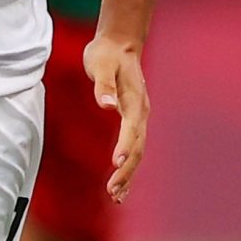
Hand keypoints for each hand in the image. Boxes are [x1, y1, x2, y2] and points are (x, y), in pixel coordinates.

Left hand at [83, 35, 148, 201]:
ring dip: (128, 174)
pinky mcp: (133, 120)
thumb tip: (107, 106)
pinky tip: (120, 184)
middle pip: (138, 148)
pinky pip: (134, 148)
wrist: (119, 44)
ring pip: (138, 152)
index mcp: (134, 102)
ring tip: (116, 196)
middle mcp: (140, 113)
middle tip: (112, 192)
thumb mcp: (100, 65)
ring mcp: (139, 118)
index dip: (125, 147)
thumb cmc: (107, 54)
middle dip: (127, 171)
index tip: (116, 164)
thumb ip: (103, 86)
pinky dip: (128, 166)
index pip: (131, 130)